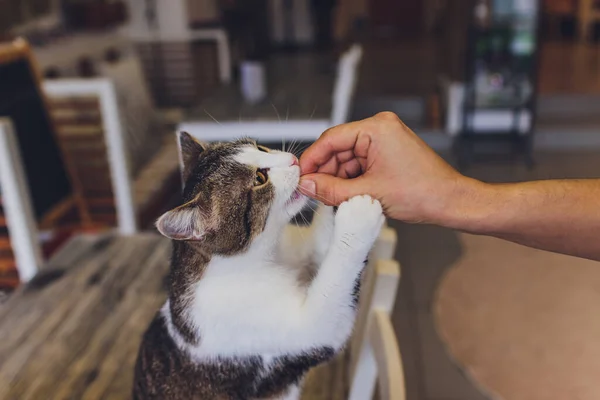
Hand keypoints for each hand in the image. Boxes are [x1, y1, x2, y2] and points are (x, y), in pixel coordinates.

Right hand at [299, 112, 478, 223]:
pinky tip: (348, 196)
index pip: (331, 139)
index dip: (313, 159)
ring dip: (338, 179)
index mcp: (376, 128)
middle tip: (314, 194)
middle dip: (326, 172)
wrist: (451, 202)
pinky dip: (351, 180)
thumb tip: (306, 185)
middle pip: (338, 149)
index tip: (300, 177)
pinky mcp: (387, 153)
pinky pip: (359, 164)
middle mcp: (380, 128)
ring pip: (347, 159)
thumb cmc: (422, 193)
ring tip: (335, 200)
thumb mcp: (369, 193)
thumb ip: (331, 189)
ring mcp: (384, 140)